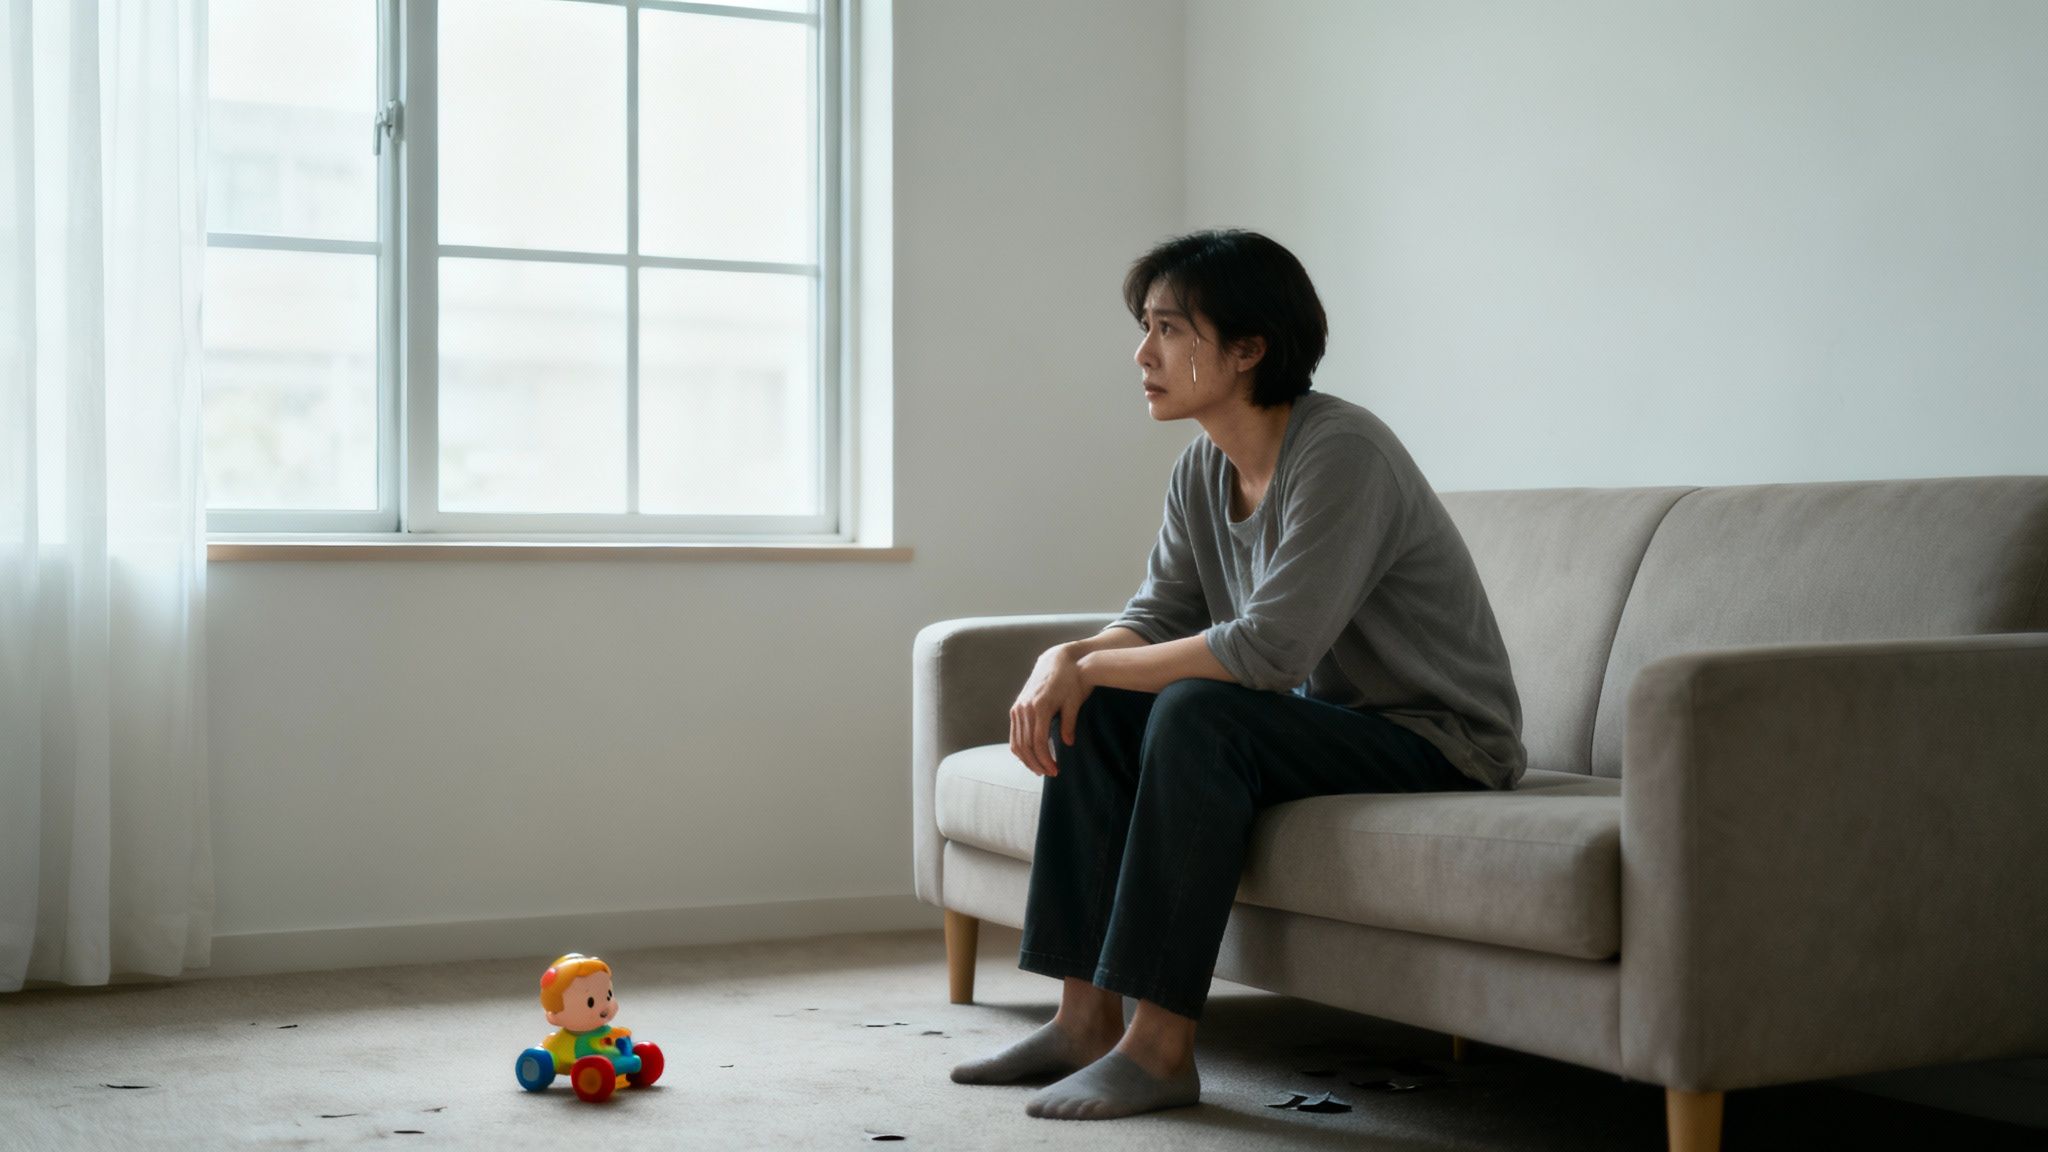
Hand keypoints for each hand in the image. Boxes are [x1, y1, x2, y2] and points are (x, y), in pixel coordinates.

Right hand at [1009, 643, 1092, 776]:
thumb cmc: (1070, 680)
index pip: (1038, 742)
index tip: (1055, 770)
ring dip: (1027, 759)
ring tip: (1040, 769)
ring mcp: (1018, 707)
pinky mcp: (1016, 707)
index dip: (1046, 759)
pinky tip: (1030, 756)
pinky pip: (1014, 733)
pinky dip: (1020, 748)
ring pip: (1017, 741)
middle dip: (1037, 763)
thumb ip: (1069, 723)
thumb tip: (1068, 743)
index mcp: (1039, 706)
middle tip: (1050, 773)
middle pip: (1026, 745)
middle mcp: (1025, 708)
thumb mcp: (1074, 701)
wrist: (1057, 660)